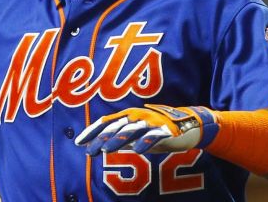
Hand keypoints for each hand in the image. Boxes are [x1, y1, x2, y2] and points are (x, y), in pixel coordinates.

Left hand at [75, 105, 218, 155]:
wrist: (189, 125)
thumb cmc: (158, 130)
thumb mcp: (137, 135)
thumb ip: (122, 139)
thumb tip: (102, 146)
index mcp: (128, 116)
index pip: (105, 122)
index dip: (92, 132)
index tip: (78, 143)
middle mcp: (137, 116)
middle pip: (115, 127)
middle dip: (101, 140)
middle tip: (89, 152)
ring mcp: (151, 122)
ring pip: (132, 130)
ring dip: (119, 140)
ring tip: (108, 150)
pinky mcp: (165, 129)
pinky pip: (154, 136)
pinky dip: (145, 142)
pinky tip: (138, 151)